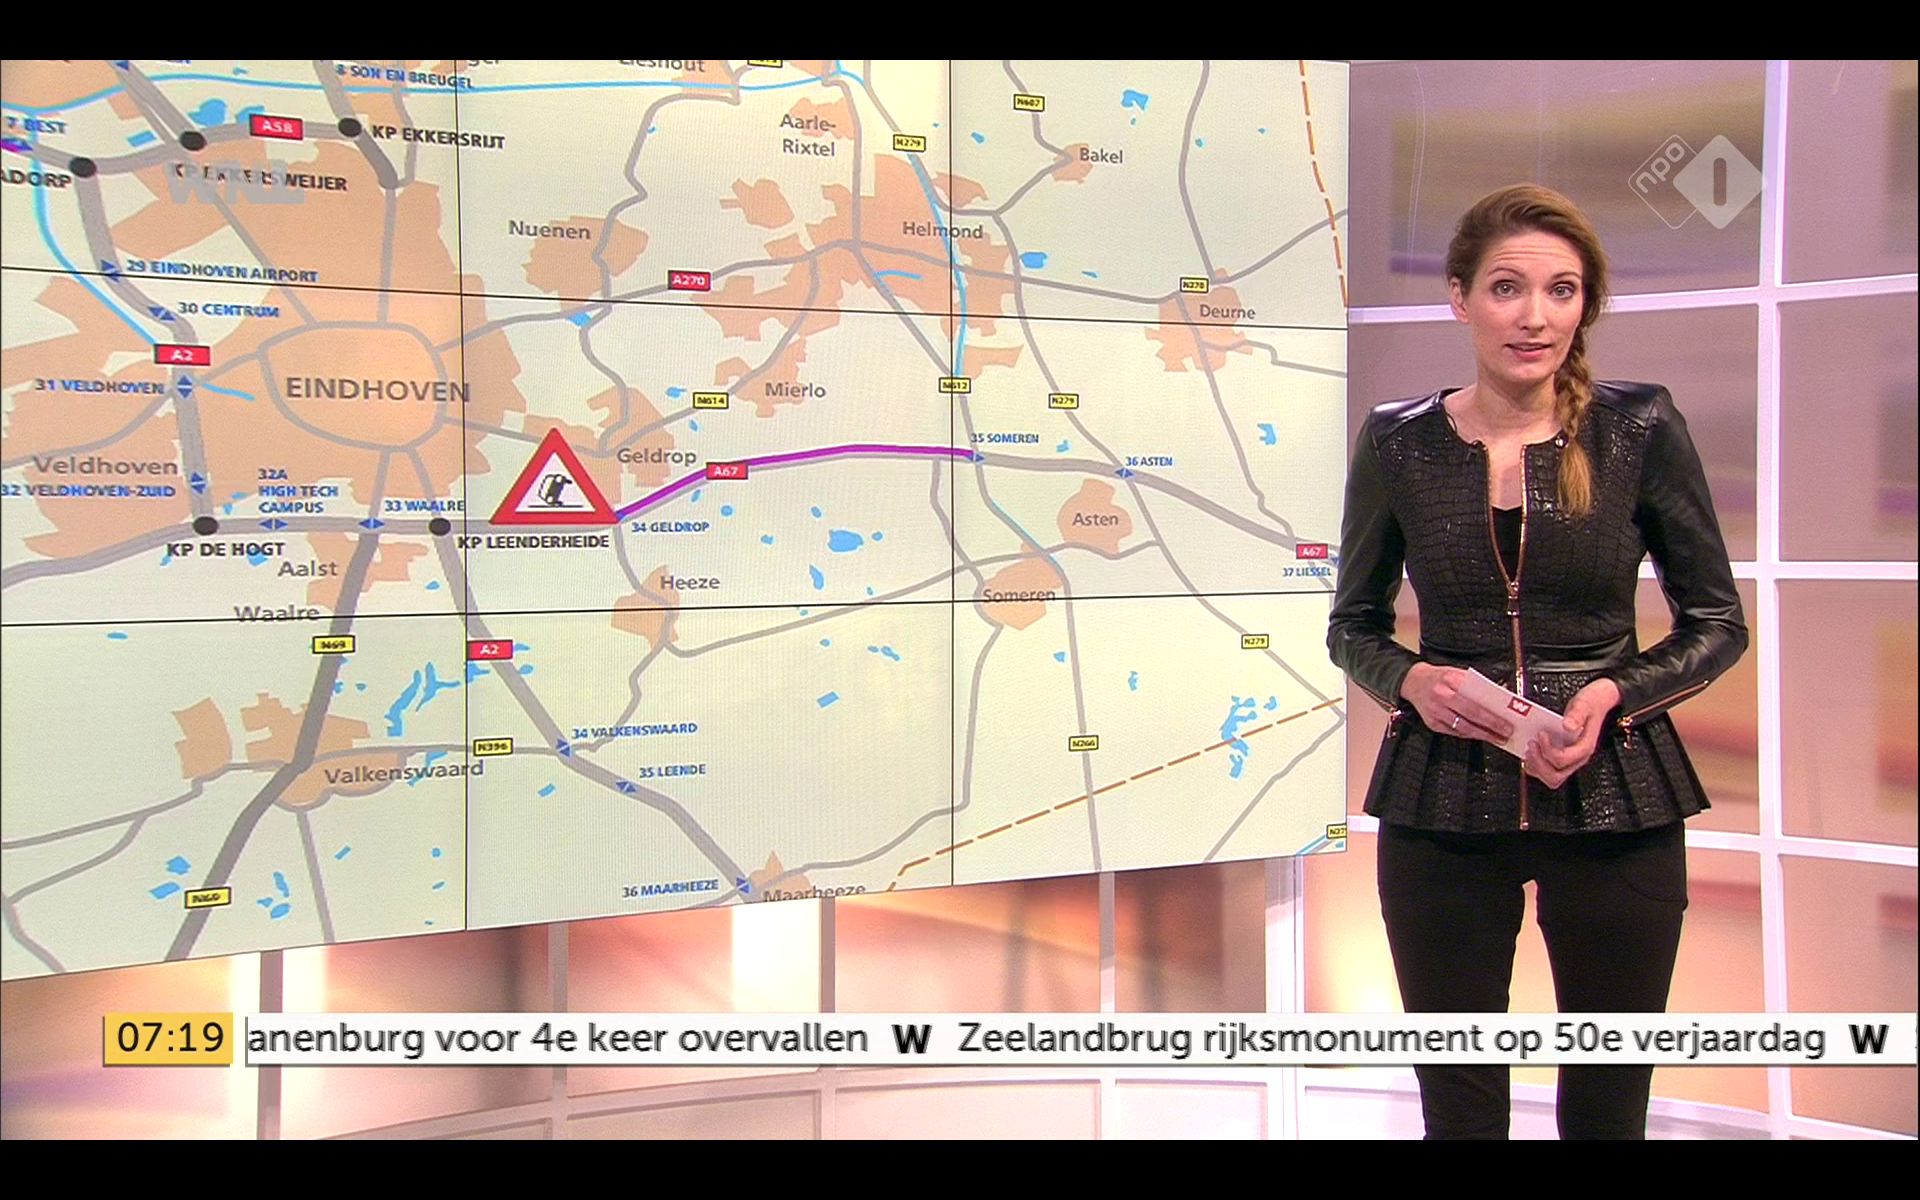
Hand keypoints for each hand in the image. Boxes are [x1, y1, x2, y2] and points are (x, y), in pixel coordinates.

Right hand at [1398, 663, 1514, 744]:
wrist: (1412, 681)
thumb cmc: (1439, 677)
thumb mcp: (1458, 673)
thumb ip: (1477, 684)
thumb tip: (1501, 696)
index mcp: (1450, 680)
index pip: (1475, 699)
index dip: (1492, 713)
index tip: (1507, 720)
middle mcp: (1441, 696)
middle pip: (1471, 715)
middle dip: (1491, 726)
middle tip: (1506, 732)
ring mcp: (1435, 711)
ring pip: (1463, 727)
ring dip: (1482, 734)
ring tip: (1497, 738)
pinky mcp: (1431, 723)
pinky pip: (1454, 732)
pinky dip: (1469, 735)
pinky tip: (1480, 735)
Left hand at [1522, 678, 1621, 787]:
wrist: (1599, 702)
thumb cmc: (1592, 704)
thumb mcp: (1585, 703)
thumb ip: (1576, 714)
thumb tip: (1567, 725)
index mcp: (1584, 747)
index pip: (1562, 759)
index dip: (1547, 750)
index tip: (1541, 734)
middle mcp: (1577, 757)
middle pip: (1555, 776)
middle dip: (1538, 763)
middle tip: (1531, 745)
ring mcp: (1570, 759)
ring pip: (1551, 777)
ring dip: (1536, 767)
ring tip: (1529, 749)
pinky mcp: (1563, 757)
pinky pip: (1548, 770)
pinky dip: (1536, 764)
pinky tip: (1532, 750)